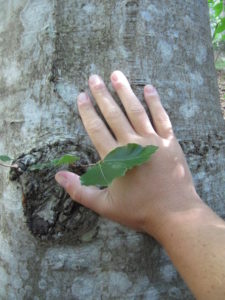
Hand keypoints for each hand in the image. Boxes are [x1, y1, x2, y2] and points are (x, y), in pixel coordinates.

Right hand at [55, 70, 201, 238]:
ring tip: (116, 75)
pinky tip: (149, 88)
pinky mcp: (169, 141)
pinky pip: (162, 117)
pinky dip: (155, 102)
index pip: (96, 128)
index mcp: (115, 158)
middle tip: (94, 77)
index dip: (87, 111)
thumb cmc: (138, 211)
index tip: (81, 95)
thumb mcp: (104, 206)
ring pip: (136, 111)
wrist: (174, 214)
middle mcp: (132, 144)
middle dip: (102, 95)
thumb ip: (79, 190)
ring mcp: (152, 140)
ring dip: (125, 92)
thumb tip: (57, 176)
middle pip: (114, 114)